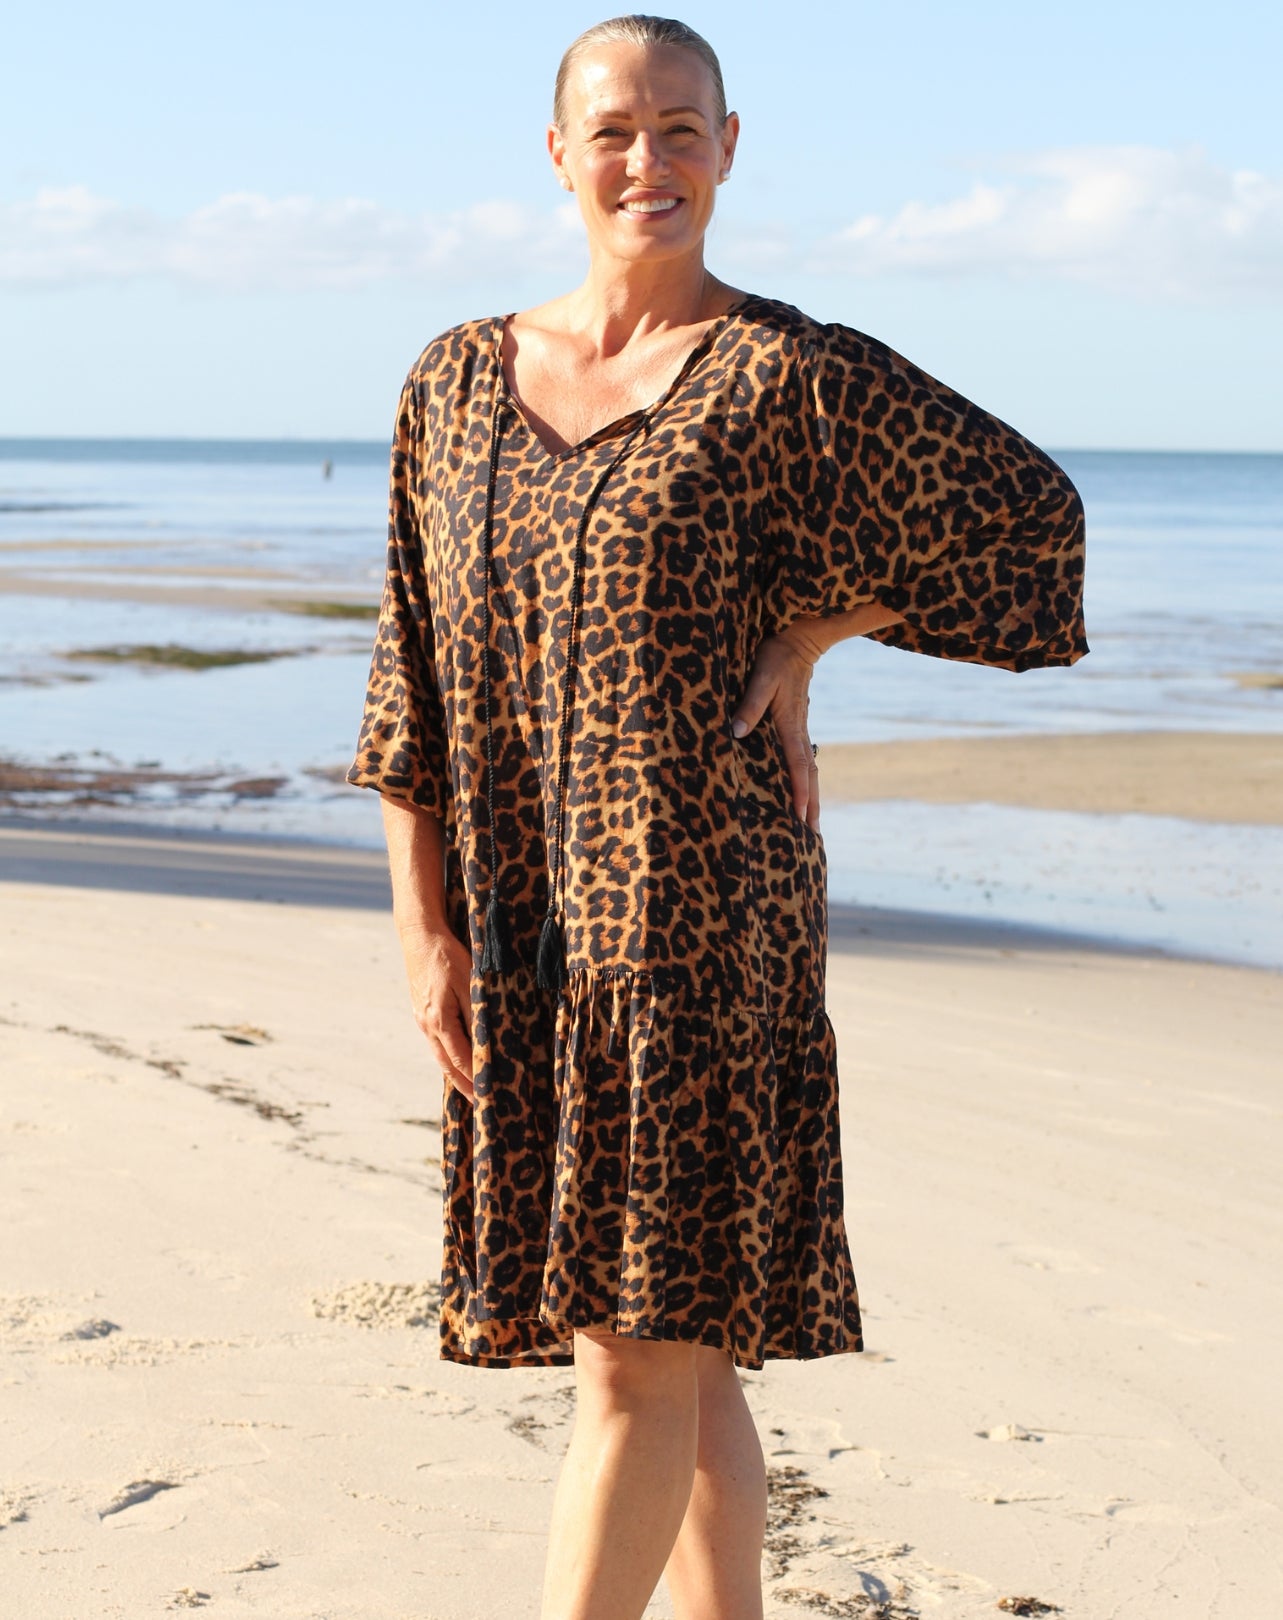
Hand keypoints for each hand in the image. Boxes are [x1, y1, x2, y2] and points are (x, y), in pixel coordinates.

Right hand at [399, 923, 474, 1102]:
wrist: (420, 937)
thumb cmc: (447, 957)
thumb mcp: (470, 983)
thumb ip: (476, 1015)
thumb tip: (485, 1043)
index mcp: (439, 1021)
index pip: (462, 1060)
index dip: (476, 1079)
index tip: (490, 1095)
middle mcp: (428, 1026)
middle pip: (448, 1065)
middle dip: (465, 1086)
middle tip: (482, 1105)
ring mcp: (423, 1021)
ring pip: (441, 1056)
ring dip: (456, 1075)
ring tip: (471, 1091)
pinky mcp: (423, 1013)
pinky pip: (438, 1044)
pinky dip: (449, 1058)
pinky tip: (458, 1062)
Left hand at [731, 626, 824, 829]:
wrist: (799, 640)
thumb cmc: (777, 657)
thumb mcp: (761, 678)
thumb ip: (750, 705)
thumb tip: (737, 732)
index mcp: (791, 725)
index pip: (798, 766)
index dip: (800, 792)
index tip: (802, 816)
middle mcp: (799, 731)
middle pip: (810, 775)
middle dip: (812, 804)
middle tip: (814, 834)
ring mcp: (800, 729)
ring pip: (810, 769)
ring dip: (812, 795)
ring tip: (813, 821)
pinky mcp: (797, 724)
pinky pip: (804, 759)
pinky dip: (806, 779)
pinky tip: (802, 788)